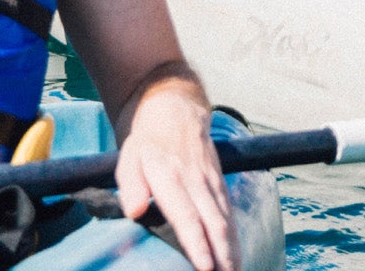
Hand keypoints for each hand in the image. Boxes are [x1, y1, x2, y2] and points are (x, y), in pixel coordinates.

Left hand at [115, 93, 231, 270]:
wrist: (176, 109)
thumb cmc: (147, 141)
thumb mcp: (128, 156)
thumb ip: (130, 184)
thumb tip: (133, 211)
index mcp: (170, 177)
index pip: (186, 215)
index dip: (197, 242)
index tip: (205, 265)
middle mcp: (195, 181)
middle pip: (214, 222)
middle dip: (223, 254)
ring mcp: (211, 181)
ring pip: (226, 219)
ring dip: (232, 249)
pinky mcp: (219, 183)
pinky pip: (230, 212)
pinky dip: (235, 236)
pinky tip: (236, 255)